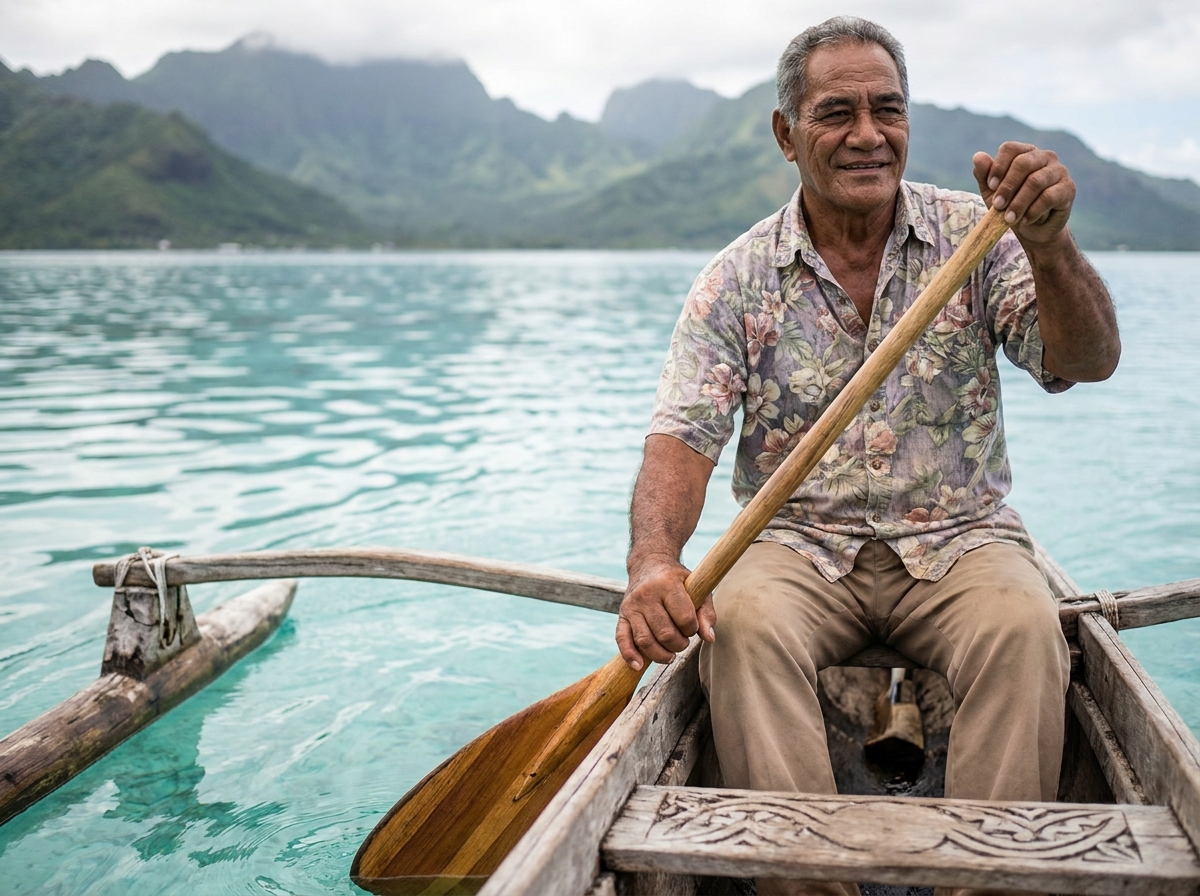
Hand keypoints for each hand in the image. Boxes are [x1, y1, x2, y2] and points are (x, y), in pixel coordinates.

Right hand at [616, 555, 715, 670]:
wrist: (648, 565)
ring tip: (670, 654)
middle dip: (679, 644)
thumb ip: (706, 613)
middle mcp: (646, 594)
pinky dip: (629, 655)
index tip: (693, 626)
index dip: (692, 629)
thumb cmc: (678, 581)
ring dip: (661, 654)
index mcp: (667, 584)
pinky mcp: (621, 615)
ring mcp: (631, 606)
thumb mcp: (697, 589)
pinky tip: (638, 665)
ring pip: (645, 640)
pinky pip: (622, 639)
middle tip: (683, 641)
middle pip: (664, 633)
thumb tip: (709, 638)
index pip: (684, 618)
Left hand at [972, 142, 1074, 245]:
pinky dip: (1033, 211)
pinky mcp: (1068, 188)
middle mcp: (1044, 157)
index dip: (998, 167)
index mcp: (1024, 153)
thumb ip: (984, 175)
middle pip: (1023, 163)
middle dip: (1007, 187)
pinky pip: (1049, 196)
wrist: (1034, 230)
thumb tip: (977, 156)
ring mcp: (1059, 171)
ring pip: (1036, 181)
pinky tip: (1025, 220)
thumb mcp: (992, 193)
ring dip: (1018, 203)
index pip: (1010, 148)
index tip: (991, 186)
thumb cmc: (1011, 206)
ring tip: (1008, 219)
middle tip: (997, 206)